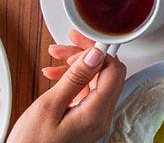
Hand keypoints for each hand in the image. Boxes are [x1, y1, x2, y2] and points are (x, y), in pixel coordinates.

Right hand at [7, 31, 125, 142]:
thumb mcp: (49, 106)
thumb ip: (75, 79)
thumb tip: (95, 55)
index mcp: (96, 113)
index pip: (113, 70)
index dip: (98, 52)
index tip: (80, 42)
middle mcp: (101, 117)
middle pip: (106, 73)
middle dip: (86, 55)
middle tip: (64, 46)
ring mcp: (94, 120)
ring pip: (96, 82)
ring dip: (76, 67)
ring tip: (54, 58)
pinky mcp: (85, 121)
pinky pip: (87, 94)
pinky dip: (73, 81)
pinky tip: (56, 76)